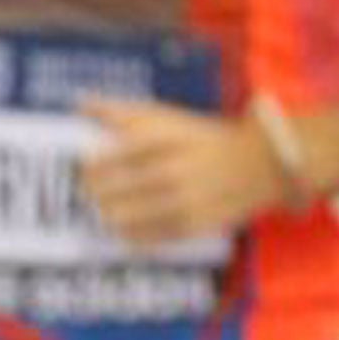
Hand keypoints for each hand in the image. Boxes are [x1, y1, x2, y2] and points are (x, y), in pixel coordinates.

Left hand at [79, 97, 291, 248]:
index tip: (81, 166)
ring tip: (100, 214)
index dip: (95, 163)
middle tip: (84, 193)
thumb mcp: (164, 116)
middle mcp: (176, 169)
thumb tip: (80, 102)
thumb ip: (120, 111)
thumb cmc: (200, 136)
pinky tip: (122, 235)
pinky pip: (160, 235)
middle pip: (126, 185)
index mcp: (166, 139)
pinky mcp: (199, 223)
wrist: (258, 163)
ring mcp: (188, 199)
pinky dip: (137, 237)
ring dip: (112, 216)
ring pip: (139, 214)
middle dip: (98, 192)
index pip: (120, 153)